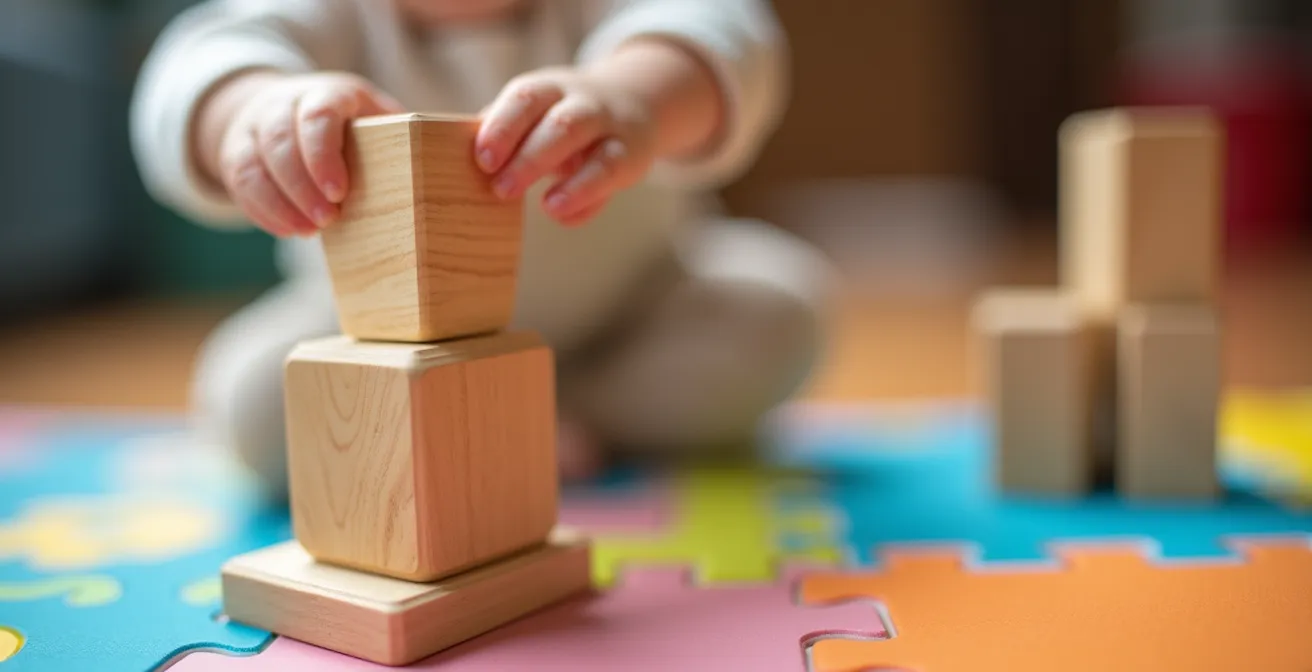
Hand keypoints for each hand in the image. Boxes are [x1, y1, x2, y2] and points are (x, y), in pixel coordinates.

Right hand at [204, 72, 403, 236]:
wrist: (292, 110)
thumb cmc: (356, 127)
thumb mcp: (382, 120)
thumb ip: (410, 140)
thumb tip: (463, 169)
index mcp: (329, 95)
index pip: (318, 115)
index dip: (324, 154)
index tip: (341, 192)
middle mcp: (285, 105)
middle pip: (280, 140)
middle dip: (302, 185)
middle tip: (328, 221)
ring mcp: (255, 129)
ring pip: (252, 162)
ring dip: (280, 202)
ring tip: (308, 232)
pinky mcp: (237, 154)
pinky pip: (240, 182)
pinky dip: (263, 211)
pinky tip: (291, 230)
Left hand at [475, 67, 656, 225]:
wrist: (635, 100)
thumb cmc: (560, 116)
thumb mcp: (533, 113)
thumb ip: (500, 132)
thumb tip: (448, 155)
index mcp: (548, 89)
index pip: (525, 99)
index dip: (503, 127)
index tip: (482, 158)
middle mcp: (582, 103)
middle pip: (561, 124)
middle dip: (530, 157)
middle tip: (501, 190)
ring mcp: (611, 128)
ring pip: (598, 153)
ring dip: (571, 181)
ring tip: (546, 206)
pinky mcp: (631, 156)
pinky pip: (611, 176)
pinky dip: (587, 196)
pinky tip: (562, 214)